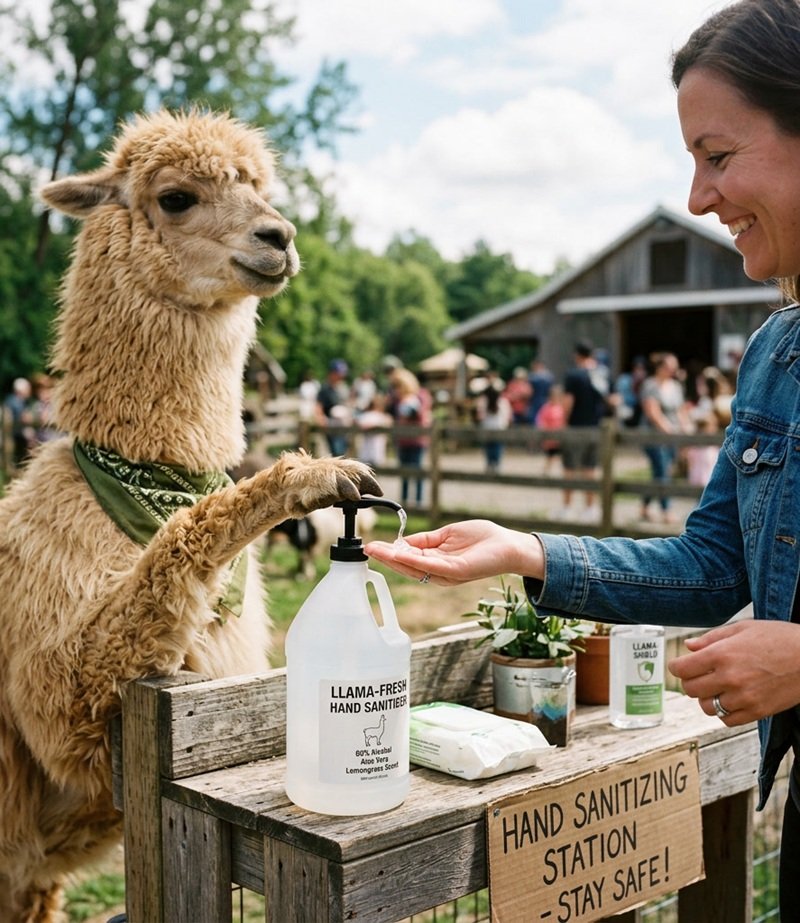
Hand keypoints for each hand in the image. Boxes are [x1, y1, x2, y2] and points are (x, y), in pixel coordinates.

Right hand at [365, 519, 543, 585]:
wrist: (508, 545)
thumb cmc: (482, 539)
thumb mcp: (447, 535)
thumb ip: (426, 540)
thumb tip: (402, 541)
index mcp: (435, 562)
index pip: (408, 558)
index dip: (390, 552)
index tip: (372, 546)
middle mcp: (438, 572)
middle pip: (407, 566)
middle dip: (386, 557)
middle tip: (367, 549)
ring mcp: (446, 573)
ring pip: (415, 567)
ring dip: (394, 559)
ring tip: (376, 551)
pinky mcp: (456, 571)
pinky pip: (430, 566)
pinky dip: (413, 560)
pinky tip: (399, 553)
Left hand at [668, 620, 799, 724]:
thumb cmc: (780, 638)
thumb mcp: (743, 628)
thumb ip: (712, 638)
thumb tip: (689, 646)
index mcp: (722, 654)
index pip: (682, 669)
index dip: (676, 667)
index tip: (679, 666)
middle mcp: (729, 677)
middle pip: (691, 689)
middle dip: (691, 681)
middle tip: (699, 675)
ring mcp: (743, 697)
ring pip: (707, 707)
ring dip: (707, 698)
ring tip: (717, 687)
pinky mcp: (757, 712)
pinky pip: (727, 720)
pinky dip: (724, 712)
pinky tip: (731, 699)